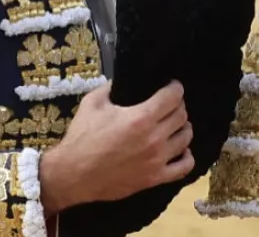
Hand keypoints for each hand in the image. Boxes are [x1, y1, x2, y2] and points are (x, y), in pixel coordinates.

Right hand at [39, 80, 194, 212]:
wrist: (72, 175)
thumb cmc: (81, 137)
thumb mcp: (92, 103)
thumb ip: (111, 87)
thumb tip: (123, 79)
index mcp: (140, 117)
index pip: (173, 97)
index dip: (175, 87)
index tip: (172, 85)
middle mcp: (153, 138)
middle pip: (181, 116)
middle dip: (178, 105)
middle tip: (169, 104)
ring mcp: (156, 160)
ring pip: (185, 138)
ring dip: (182, 128)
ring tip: (173, 125)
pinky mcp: (154, 178)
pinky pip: (184, 168)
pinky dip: (186, 156)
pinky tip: (180, 150)